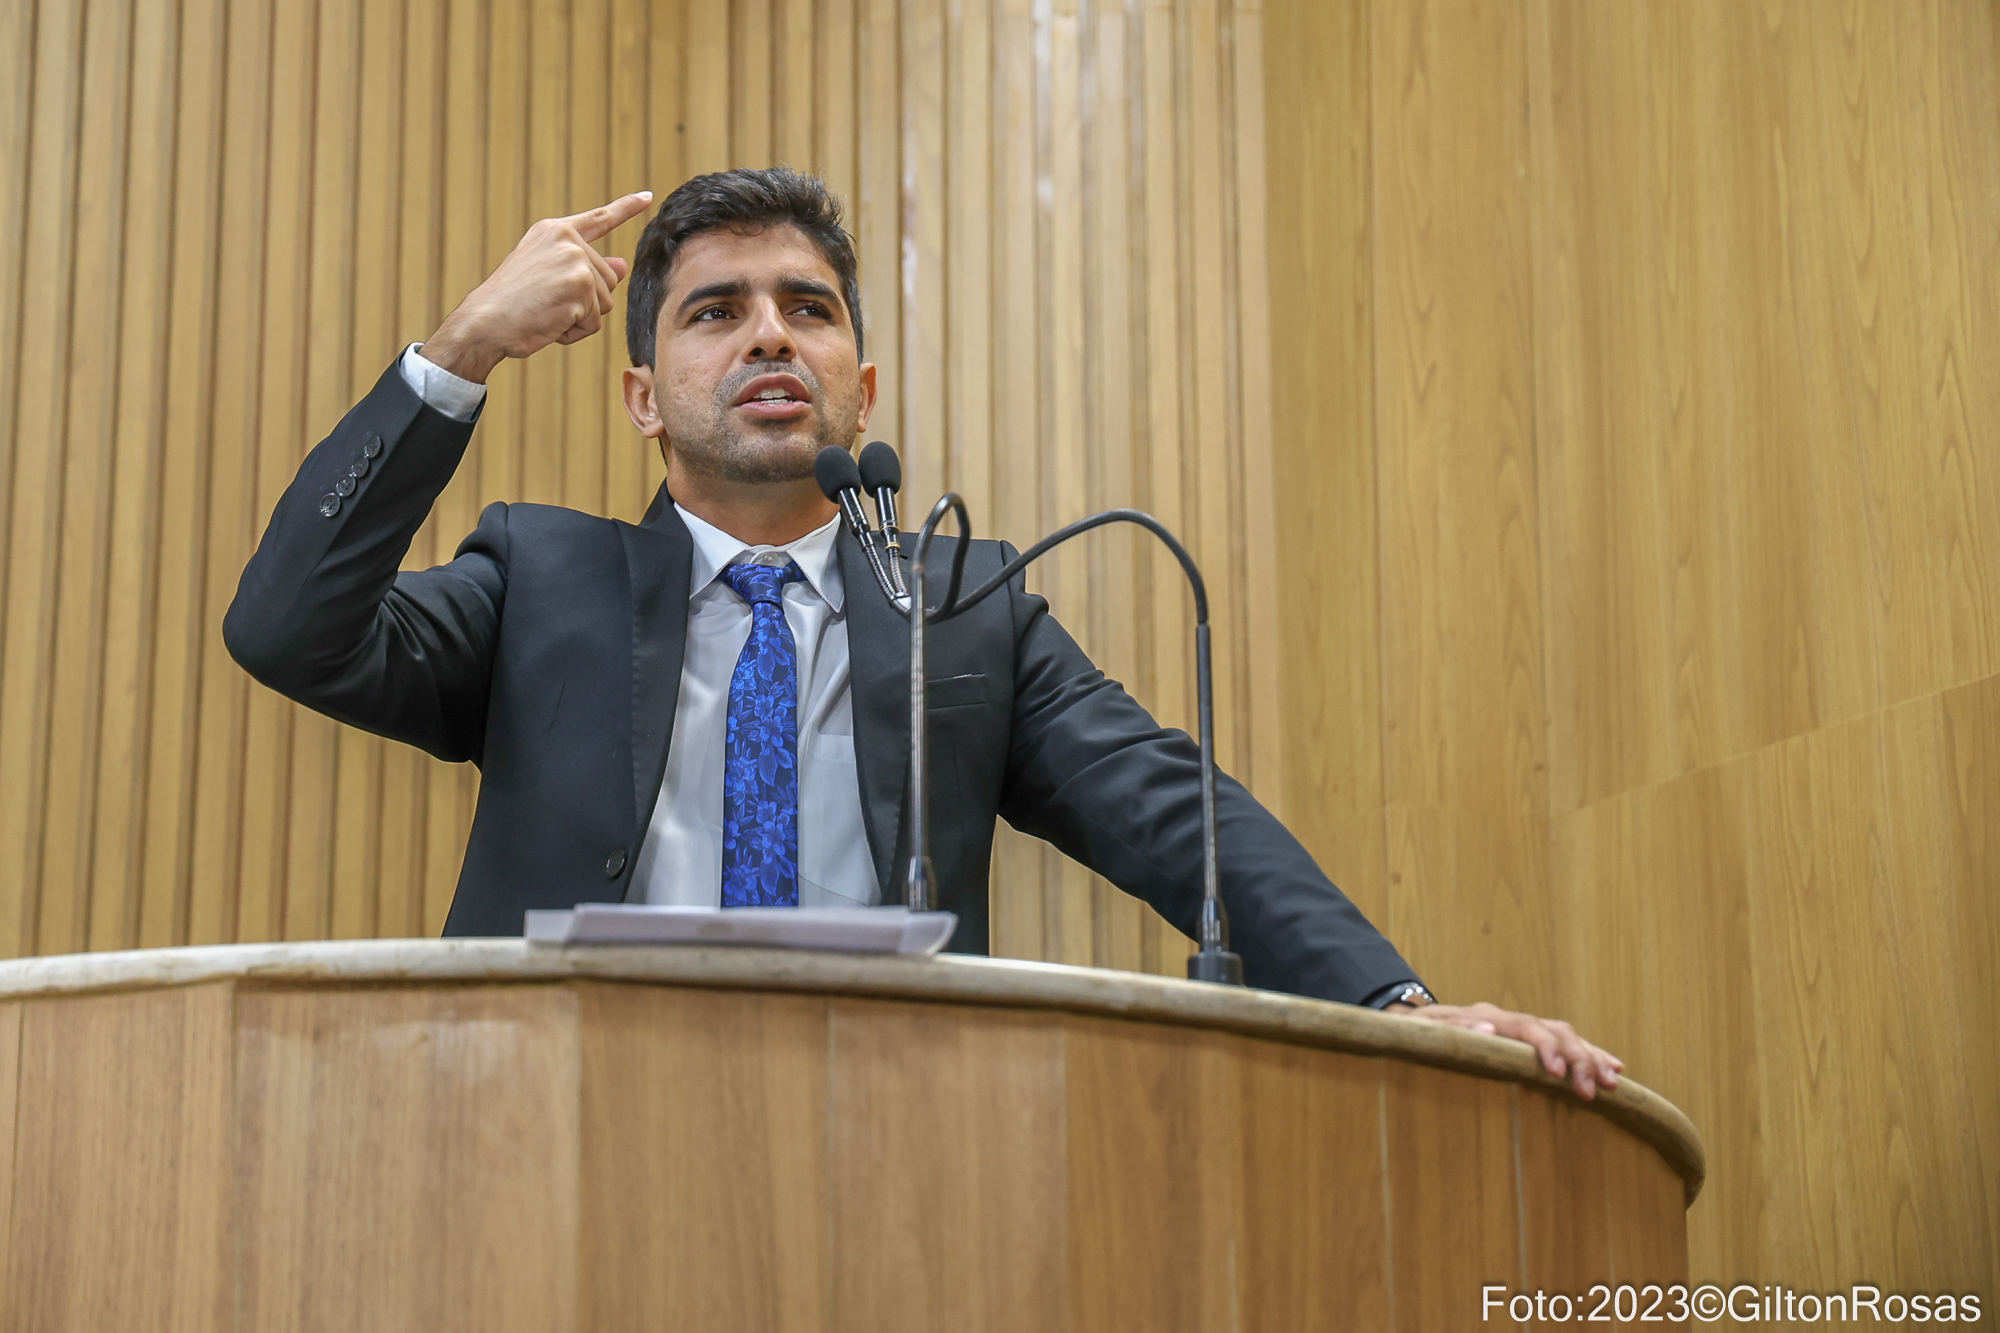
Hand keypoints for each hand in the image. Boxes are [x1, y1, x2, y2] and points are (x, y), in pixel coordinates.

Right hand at [420, 191, 653, 382]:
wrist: (485, 321)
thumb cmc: (511, 303)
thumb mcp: (547, 275)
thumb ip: (585, 266)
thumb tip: (622, 265)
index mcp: (554, 231)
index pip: (599, 219)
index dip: (626, 208)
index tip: (647, 196)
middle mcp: (567, 240)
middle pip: (608, 280)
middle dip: (584, 302)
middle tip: (546, 303)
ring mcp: (575, 261)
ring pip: (604, 303)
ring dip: (579, 318)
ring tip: (546, 312)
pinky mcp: (581, 286)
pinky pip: (594, 322)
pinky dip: (574, 332)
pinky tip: (549, 323)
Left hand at [1386, 1000, 1624, 1099]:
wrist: (1410, 1026)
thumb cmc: (1413, 1036)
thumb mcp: (1420, 1034)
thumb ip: (1452, 1031)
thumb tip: (1487, 1026)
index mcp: (1485, 1017)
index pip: (1525, 1027)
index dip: (1545, 1048)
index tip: (1558, 1072)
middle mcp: (1508, 1018)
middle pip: (1554, 1030)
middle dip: (1578, 1058)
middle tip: (1594, 1090)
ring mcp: (1518, 1027)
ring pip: (1565, 1035)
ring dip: (1591, 1057)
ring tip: (1613, 1082)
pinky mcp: (1525, 1040)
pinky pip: (1564, 1042)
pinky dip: (1589, 1053)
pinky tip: (1613, 1067)